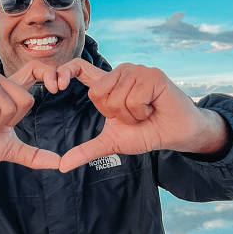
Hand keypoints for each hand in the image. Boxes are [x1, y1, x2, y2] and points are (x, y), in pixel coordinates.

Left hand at [56, 60, 228, 172]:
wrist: (176, 135)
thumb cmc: (145, 133)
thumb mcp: (111, 142)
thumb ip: (86, 150)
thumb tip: (62, 166)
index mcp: (107, 83)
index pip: (78, 67)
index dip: (64, 71)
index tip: (56, 86)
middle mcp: (120, 72)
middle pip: (97, 93)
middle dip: (114, 114)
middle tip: (132, 116)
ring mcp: (137, 71)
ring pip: (117, 97)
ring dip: (131, 115)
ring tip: (144, 112)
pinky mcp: (153, 75)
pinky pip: (134, 98)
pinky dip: (143, 112)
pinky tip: (154, 108)